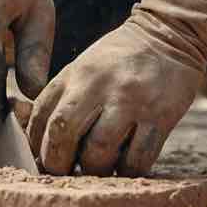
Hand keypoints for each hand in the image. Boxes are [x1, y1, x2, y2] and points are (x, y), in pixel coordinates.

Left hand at [27, 0, 206, 175]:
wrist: (171, 34)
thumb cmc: (120, 60)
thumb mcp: (84, 67)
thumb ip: (62, 97)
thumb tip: (38, 142)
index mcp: (75, 74)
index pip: (41, 115)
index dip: (35, 144)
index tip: (41, 158)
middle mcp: (99, 86)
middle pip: (63, 133)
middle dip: (57, 162)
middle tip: (64, 172)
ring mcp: (131, 101)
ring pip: (99, 150)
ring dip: (93, 169)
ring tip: (97, 170)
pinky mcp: (161, 116)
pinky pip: (138, 158)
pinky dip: (127, 171)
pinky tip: (125, 168)